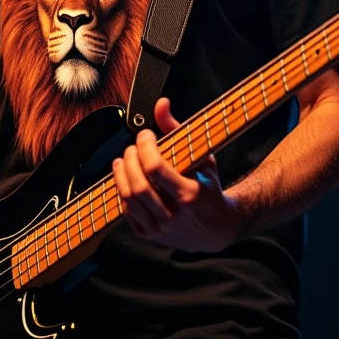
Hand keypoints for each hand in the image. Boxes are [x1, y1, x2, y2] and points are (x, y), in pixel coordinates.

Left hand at [112, 98, 241, 252]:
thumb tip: (160, 104)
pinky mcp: (149, 235)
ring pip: (128, 198)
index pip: (155, 168)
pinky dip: (123, 191)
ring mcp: (160, 228)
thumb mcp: (202, 157)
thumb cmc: (209, 188)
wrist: (217, 229)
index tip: (145, 136)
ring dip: (121, 174)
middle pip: (138, 185)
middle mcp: (174, 215)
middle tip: (133, 147)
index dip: (145, 147)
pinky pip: (127, 211)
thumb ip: (177, 129)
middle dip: (130, 160)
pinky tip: (126, 178)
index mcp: (189, 194)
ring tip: (123, 159)